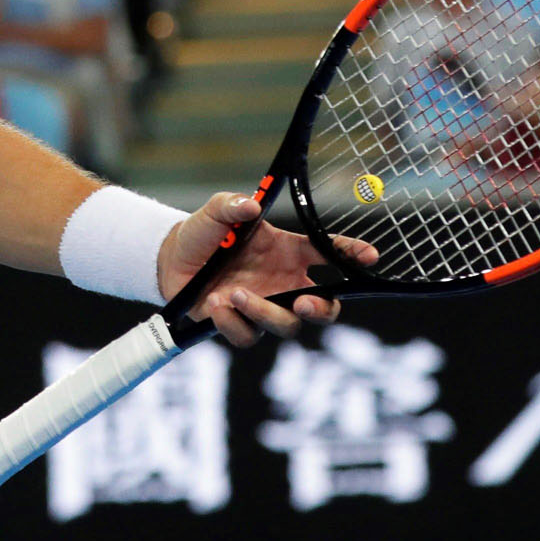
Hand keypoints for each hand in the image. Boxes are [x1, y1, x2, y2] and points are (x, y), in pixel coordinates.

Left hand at [156, 191, 375, 346]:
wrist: (170, 259)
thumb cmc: (203, 233)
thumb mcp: (216, 211)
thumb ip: (232, 204)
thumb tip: (251, 204)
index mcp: (289, 253)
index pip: (330, 254)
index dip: (352, 255)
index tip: (369, 255)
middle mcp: (283, 283)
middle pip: (324, 308)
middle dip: (323, 310)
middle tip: (305, 303)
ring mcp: (264, 306)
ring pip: (286, 325)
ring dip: (263, 312)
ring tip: (233, 292)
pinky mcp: (240, 324)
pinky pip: (248, 336)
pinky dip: (232, 323)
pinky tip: (214, 304)